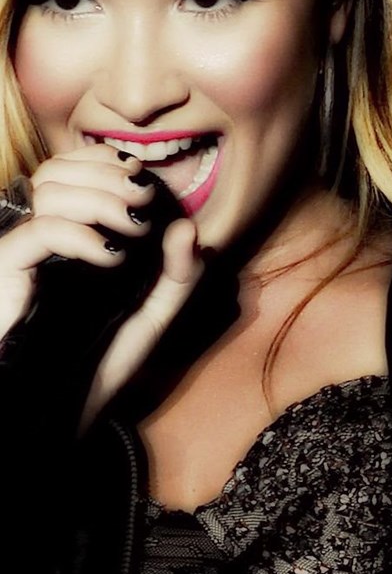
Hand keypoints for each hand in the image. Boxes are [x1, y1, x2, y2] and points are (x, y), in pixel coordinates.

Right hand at [0, 145, 203, 429]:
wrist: (60, 411)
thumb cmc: (100, 363)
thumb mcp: (150, 317)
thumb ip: (175, 276)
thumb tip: (190, 227)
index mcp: (64, 236)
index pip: (70, 170)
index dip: (103, 162)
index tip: (141, 177)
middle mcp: (36, 238)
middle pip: (57, 172)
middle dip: (107, 176)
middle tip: (144, 197)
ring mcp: (19, 253)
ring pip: (46, 192)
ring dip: (98, 197)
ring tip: (134, 226)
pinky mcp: (6, 271)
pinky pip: (38, 233)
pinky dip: (80, 234)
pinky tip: (111, 257)